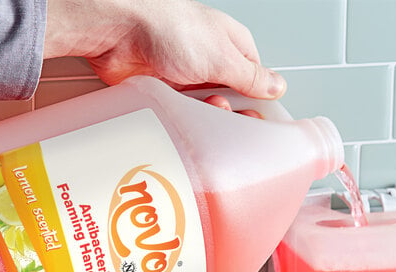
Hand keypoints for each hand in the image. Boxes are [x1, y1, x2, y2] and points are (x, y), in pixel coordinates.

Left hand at [44, 0, 285, 98]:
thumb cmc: (166, 27)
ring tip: (202, 108)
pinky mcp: (166, 93)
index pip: (256, 81)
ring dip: (206, 116)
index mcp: (231, 47)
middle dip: (231, 113)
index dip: (258, 103)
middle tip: (228, 117)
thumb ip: (251, 76)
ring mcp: (187, 79)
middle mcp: (210, 62)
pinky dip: (185, 118)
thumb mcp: (222, 56)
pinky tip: (184, 114)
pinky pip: (183, 115)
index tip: (259, 121)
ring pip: (207, 111)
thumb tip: (276, 86)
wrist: (118, 32)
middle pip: (231, 100)